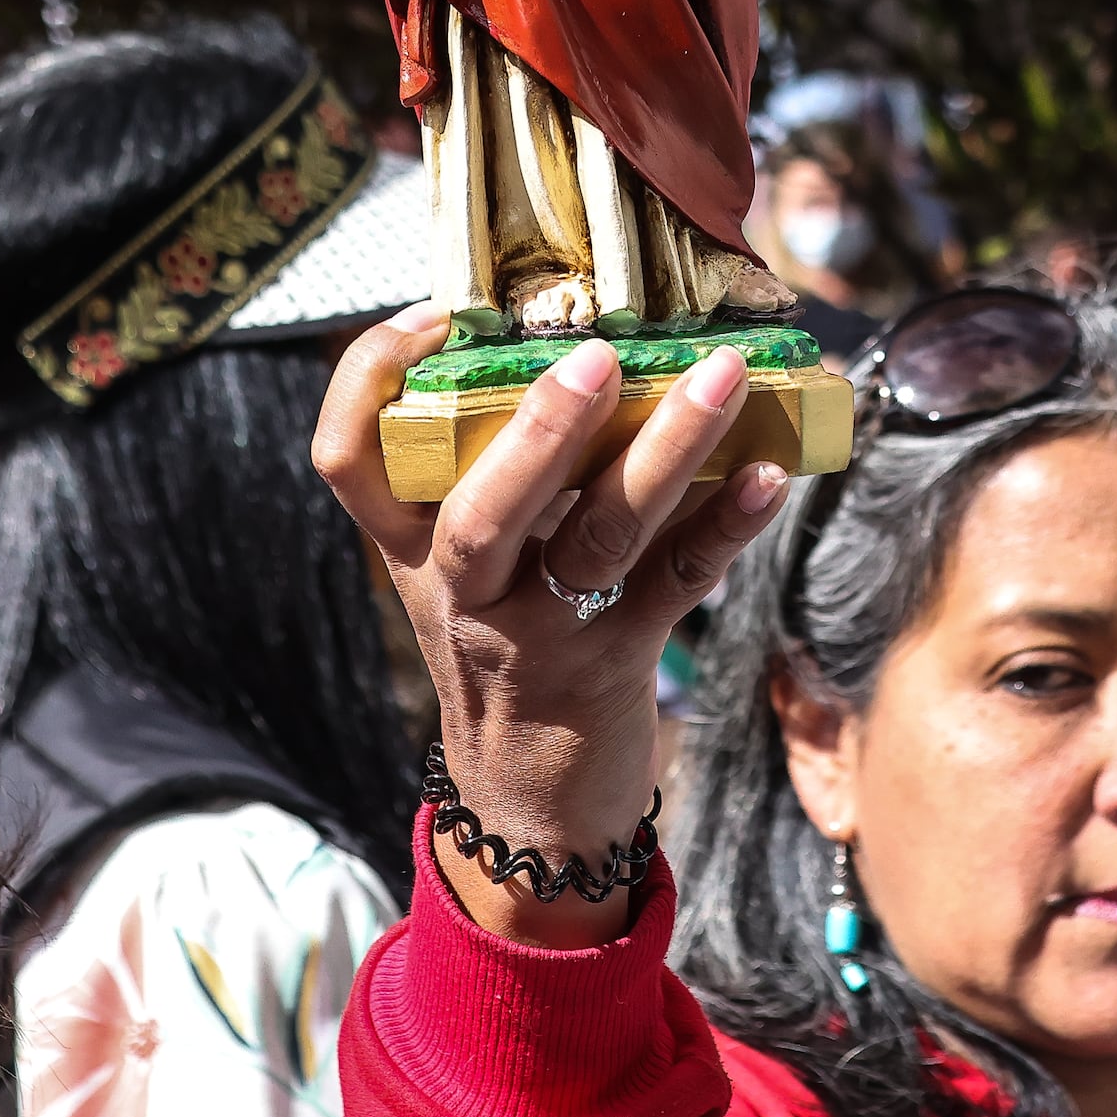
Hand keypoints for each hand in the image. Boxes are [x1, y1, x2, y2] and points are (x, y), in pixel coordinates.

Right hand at [311, 312, 789, 945]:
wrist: (529, 801)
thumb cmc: (507, 646)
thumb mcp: (466, 569)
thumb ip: (492, 473)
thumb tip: (571, 338)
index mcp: (412, 547)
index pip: (347, 459)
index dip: (370, 380)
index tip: (431, 316)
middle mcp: (463, 590)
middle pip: (481, 511)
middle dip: (538, 430)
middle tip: (598, 355)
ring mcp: (540, 634)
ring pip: (598, 537)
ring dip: (665, 451)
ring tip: (720, 377)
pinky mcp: (616, 664)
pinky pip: (675, 583)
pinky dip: (725, 525)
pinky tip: (768, 475)